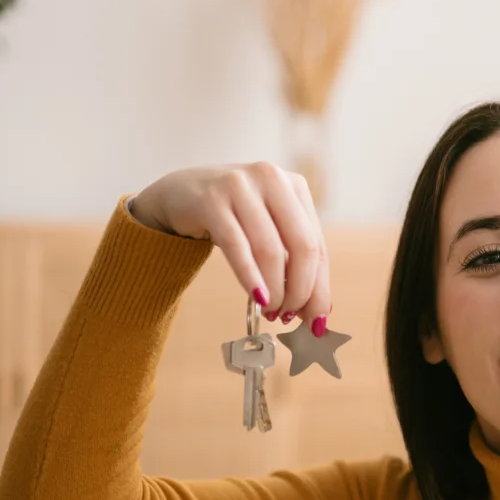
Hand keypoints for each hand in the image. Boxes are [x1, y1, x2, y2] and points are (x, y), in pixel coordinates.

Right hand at [130, 163, 329, 328]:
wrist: (180, 194)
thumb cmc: (232, 217)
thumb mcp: (268, 231)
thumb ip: (293, 263)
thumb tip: (317, 312)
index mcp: (295, 185)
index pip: (317, 245)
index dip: (319, 287)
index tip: (317, 320)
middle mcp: (271, 178)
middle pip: (302, 246)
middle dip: (300, 290)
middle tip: (287, 316)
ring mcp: (240, 185)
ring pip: (270, 250)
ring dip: (274, 290)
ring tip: (269, 311)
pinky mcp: (211, 200)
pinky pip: (236, 247)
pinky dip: (250, 277)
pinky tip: (257, 298)